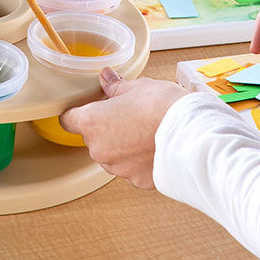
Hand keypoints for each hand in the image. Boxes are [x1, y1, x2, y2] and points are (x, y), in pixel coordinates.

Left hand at [59, 68, 186, 188]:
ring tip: (144, 131)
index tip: (84, 109)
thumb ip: (115, 86)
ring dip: (122, 146)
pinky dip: (139, 160)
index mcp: (93, 122)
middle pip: (93, 138)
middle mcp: (100, 149)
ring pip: (112, 155)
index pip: (69, 120)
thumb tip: (106, 78)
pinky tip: (154, 146)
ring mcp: (118, 168)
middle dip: (106, 127)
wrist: (191, 134)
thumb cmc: (161, 107)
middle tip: (126, 115)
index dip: (76, 113)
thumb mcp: (136, 87)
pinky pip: (132, 169)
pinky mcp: (138, 181)